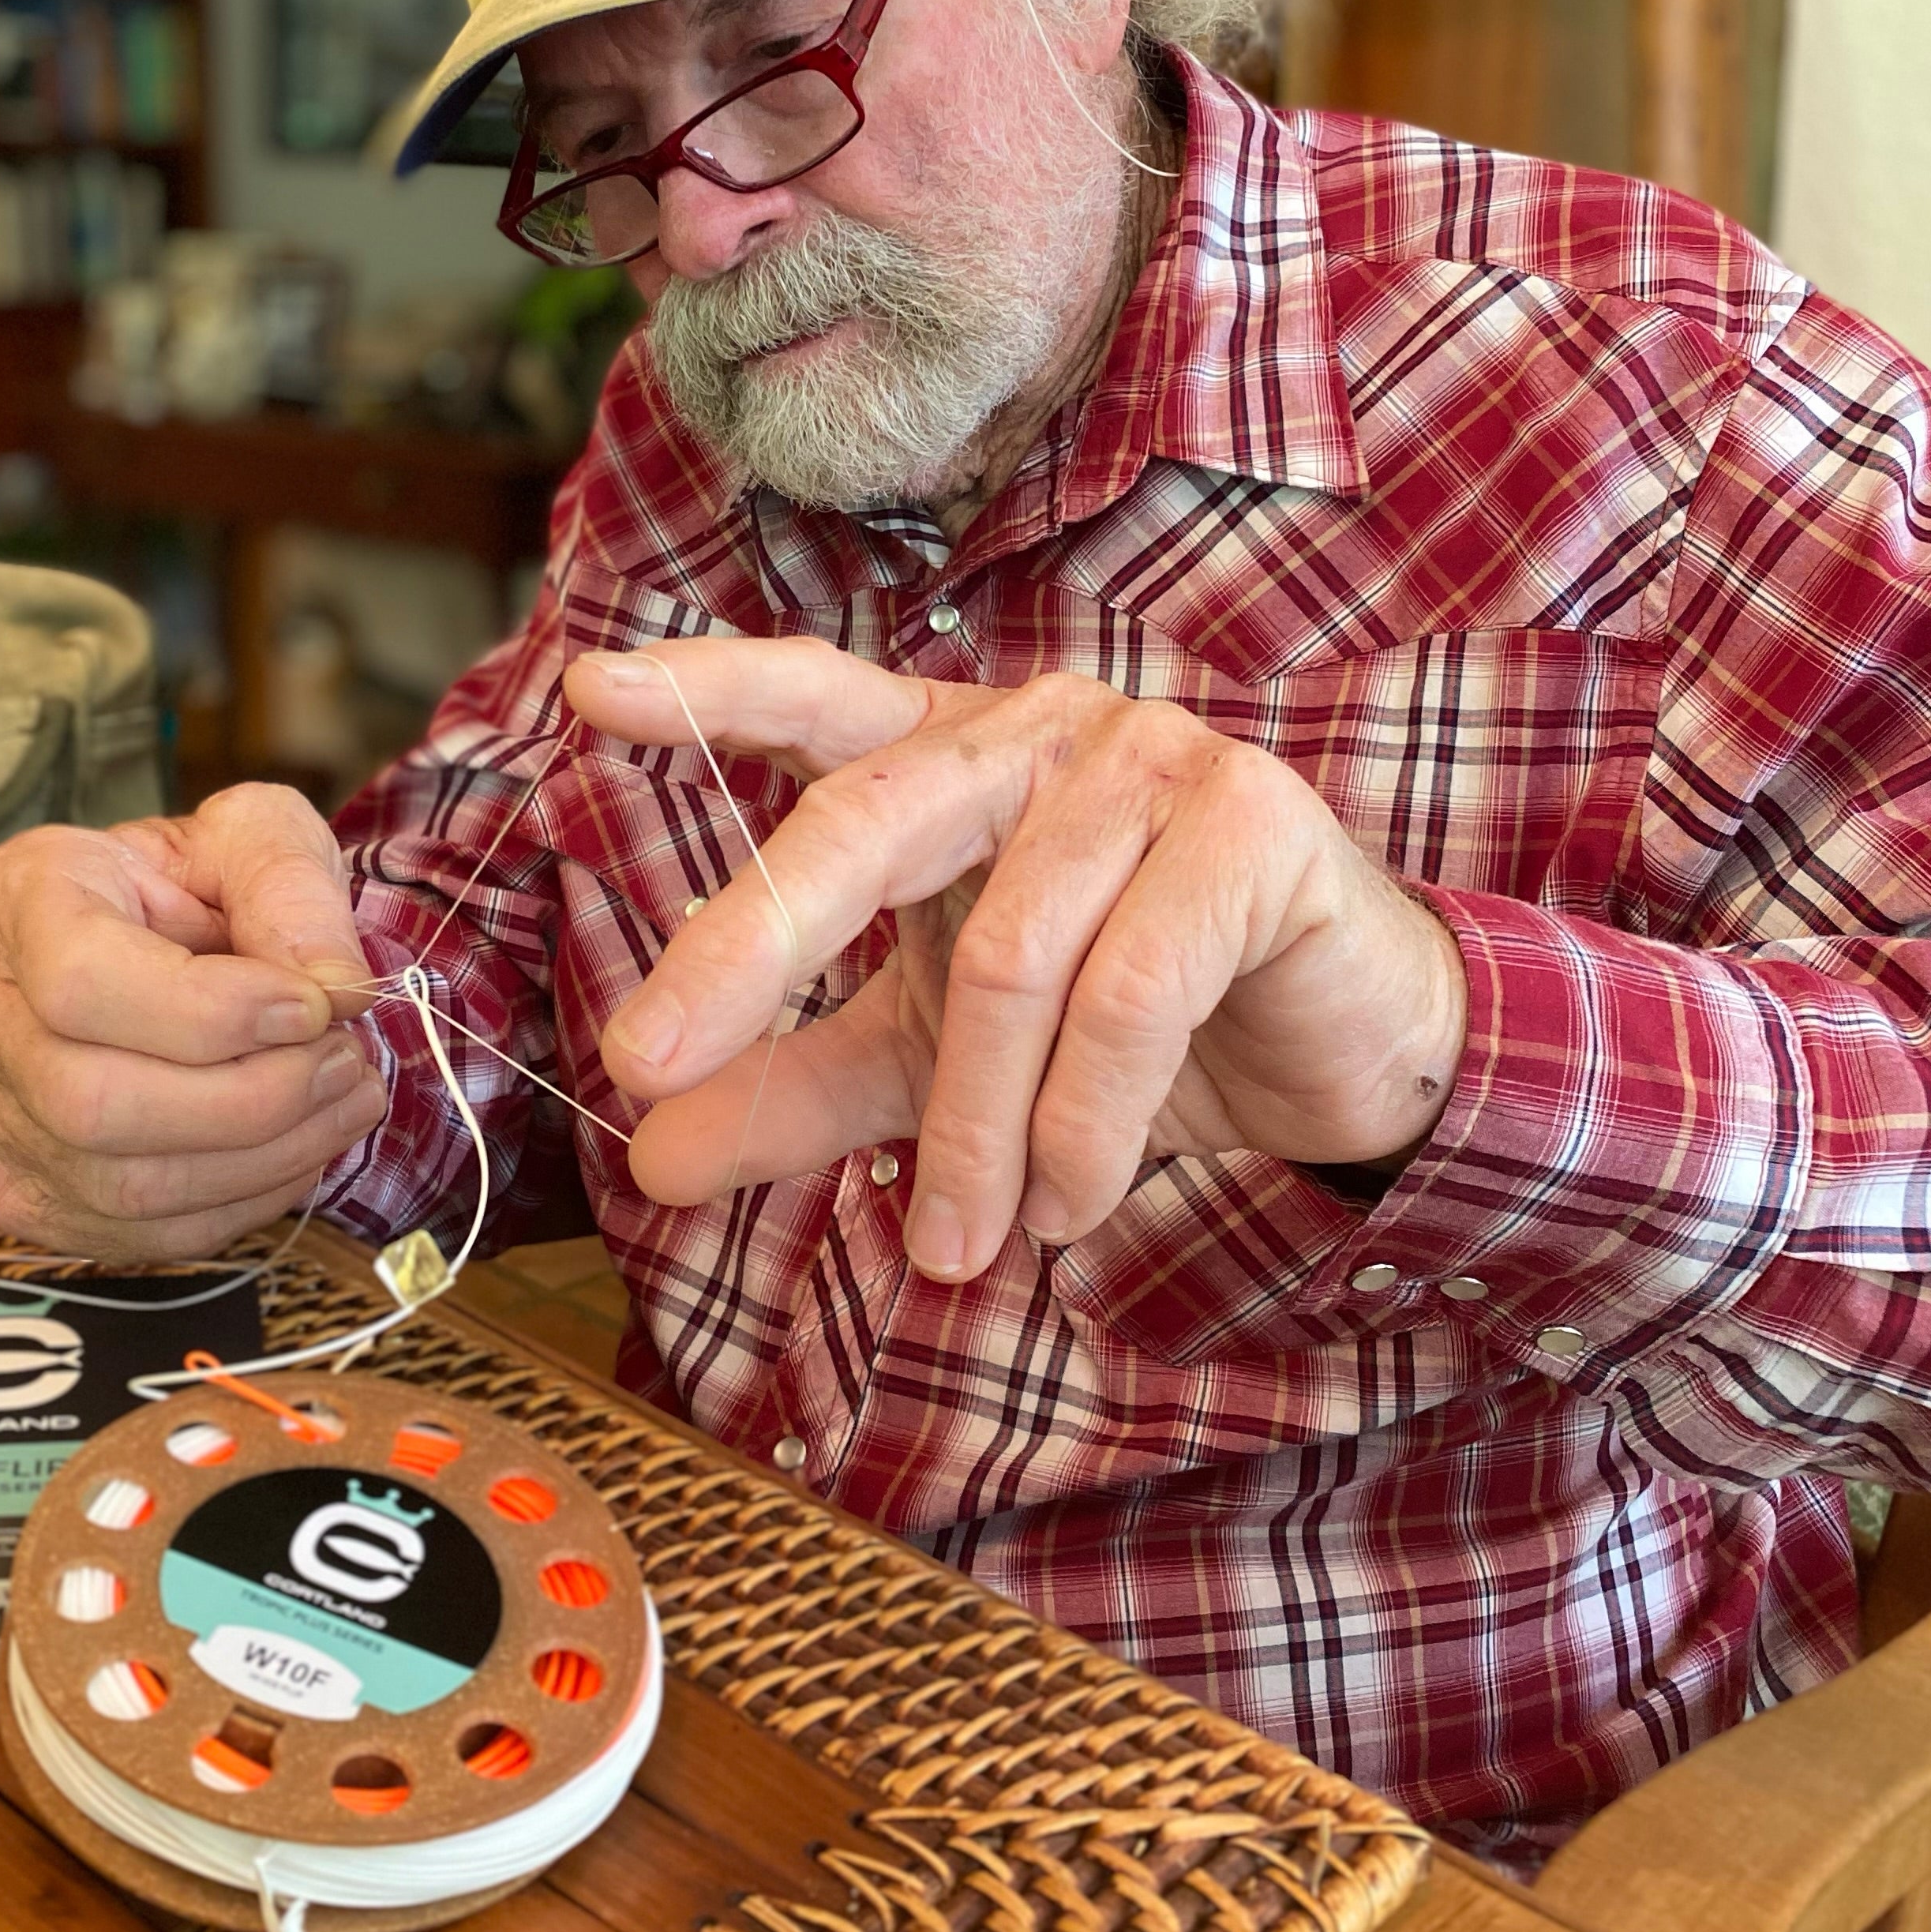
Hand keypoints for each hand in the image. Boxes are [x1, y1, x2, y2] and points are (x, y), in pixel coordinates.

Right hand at [0, 783, 387, 1258]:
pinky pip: (140, 1234)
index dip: (211, 1012)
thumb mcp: (254, 835)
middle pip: (91, 1103)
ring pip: (121, 1186)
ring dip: (265, 1156)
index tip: (316, 1003)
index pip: (80, 982)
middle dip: (252, 1098)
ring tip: (347, 1097)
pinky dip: (244, 1200)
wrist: (158, 930)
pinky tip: (302, 1145)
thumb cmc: (201, 878)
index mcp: (18, 900)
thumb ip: (290, 889)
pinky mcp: (29, 1193)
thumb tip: (335, 988)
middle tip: (345, 1059)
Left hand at [563, 641, 1466, 1284]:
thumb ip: (798, 1092)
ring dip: (967, 1129)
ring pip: (1004, 953)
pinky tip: (1072, 1203)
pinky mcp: (1254, 825)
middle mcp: (1038, 728)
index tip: (586, 693)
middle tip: (643, 1064)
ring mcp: (1153, 758)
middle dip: (745, 947)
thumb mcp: (932, 1065)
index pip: (812, 697)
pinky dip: (1082, 1125)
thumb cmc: (1126, 1030)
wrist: (1344, 1052)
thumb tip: (648, 1160)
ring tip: (953, 1245)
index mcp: (949, 754)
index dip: (703, 686)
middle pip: (865, 817)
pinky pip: (1129, 995)